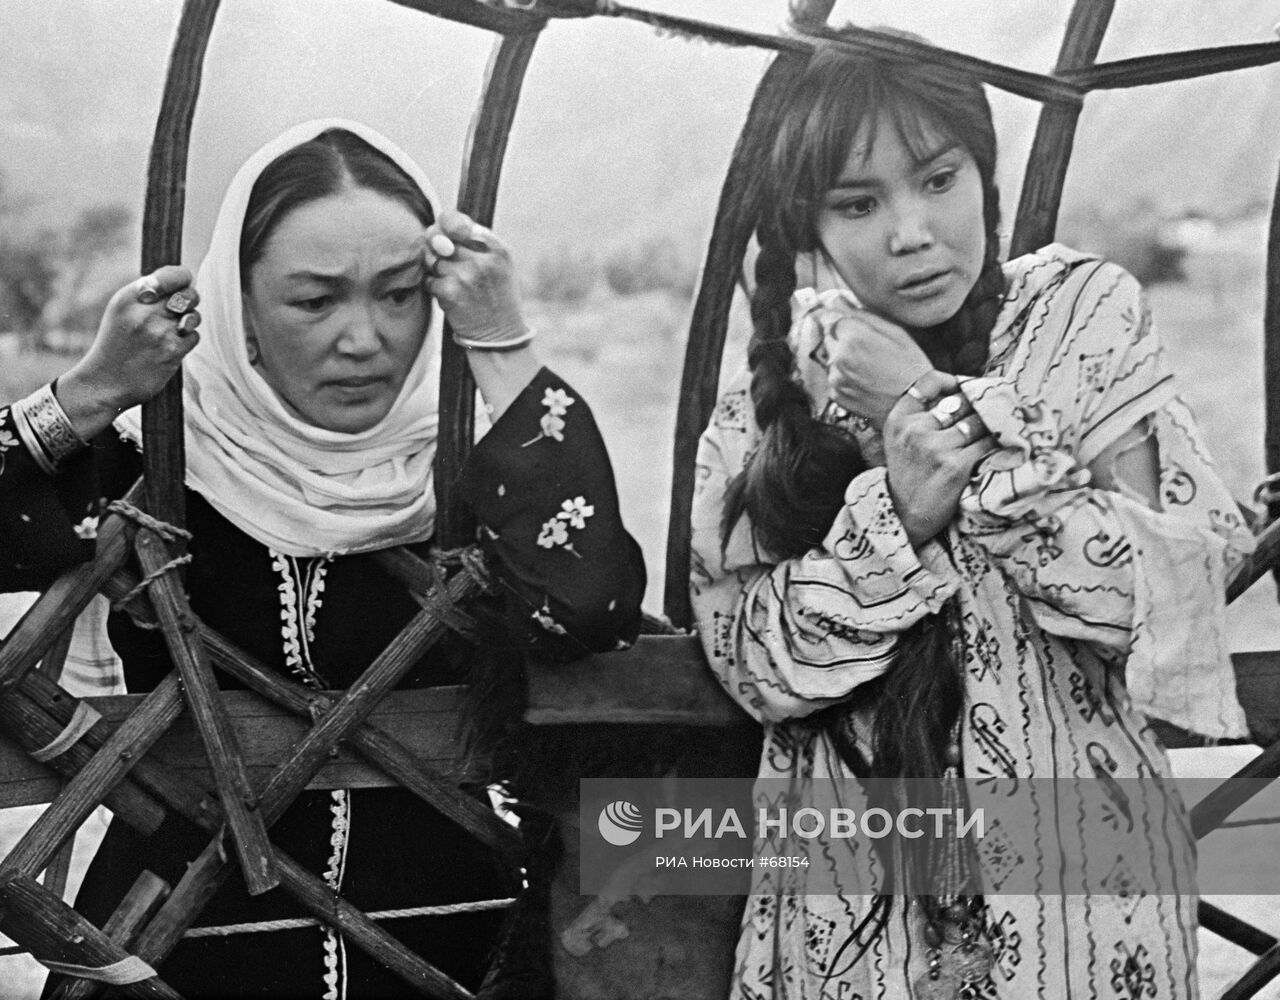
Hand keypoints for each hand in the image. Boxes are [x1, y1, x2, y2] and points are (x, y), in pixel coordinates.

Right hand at [58, 266, 200, 439]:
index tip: (181, 286)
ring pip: (194, 316)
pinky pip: (194, 337)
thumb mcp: (121, 311)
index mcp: (129, 297)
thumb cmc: (116, 344)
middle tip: (179, 312)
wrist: (103, 382)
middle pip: (189, 295)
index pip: (171, 275)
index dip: (183, 279)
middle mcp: (144, 312)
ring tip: (172, 331)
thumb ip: (148, 295)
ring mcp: (159, 332)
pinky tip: (170, 347)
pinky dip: (186, 342)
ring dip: (188, 323)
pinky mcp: (172, 352)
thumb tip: (184, 284)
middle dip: (190, 302)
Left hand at [424, 210, 528, 346]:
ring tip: (453, 282)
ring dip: (436, 270)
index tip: (446, 235)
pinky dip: (434, 288)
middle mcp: (482, 260)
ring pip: (433, 260)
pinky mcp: (450, 292)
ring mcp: (466, 276)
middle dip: (436, 247)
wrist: (500, 335)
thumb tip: (432, 233)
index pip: (458, 222)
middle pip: (440, 238)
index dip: (445, 225)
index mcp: (498, 249)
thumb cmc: (496, 296)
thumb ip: (473, 244)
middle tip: (444, 260)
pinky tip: (450, 296)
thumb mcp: (499, 265)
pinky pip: (429, 280)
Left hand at [826, 310, 931, 428]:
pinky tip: (865, 379)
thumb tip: (838, 301)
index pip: (825, 317)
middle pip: (827, 337)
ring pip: (830, 357)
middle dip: (841, 337)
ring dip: (842, 357)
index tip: (839, 317)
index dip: (832, 316)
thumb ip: (862, 315)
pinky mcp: (835, 394)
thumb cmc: (910, 366)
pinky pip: (834, 376)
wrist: (914, 405)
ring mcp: (834, 377)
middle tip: (865, 346)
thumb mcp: (894, 331)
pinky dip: (844, 375)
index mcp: (852, 336)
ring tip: (868, 365)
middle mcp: (838, 357)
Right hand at [882, 370, 996, 547]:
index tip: (969, 389)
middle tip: (999, 405)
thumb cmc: (908, 476)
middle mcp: (914, 429)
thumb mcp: (900, 440)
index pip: (929, 382)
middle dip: (981, 405)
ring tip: (1004, 427)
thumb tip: (963, 392)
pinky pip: (986, 443)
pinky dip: (998, 444)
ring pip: (977, 421)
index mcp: (899, 419)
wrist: (903, 516)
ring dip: (993, 425)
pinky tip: (1004, 446)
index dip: (954, 381)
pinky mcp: (955, 465)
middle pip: (960, 401)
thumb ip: (921, 415)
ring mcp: (934, 447)